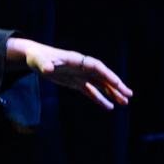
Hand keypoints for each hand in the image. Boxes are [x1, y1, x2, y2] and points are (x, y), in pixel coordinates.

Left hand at [7, 37, 133, 109]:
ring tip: (125, 103)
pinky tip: (109, 106)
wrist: (34, 58)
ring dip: (112, 93)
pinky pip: (90, 91)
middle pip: (103, 76)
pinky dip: (99, 98)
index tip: (118, 83)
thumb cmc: (37, 57)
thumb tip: (47, 69)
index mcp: (77, 60)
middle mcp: (82, 67)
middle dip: (116, 85)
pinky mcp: (76, 82)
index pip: (96, 67)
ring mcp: (80, 75)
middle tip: (129, 95)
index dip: (107, 74)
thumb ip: (45, 65)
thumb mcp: (39, 61)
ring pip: (100, 85)